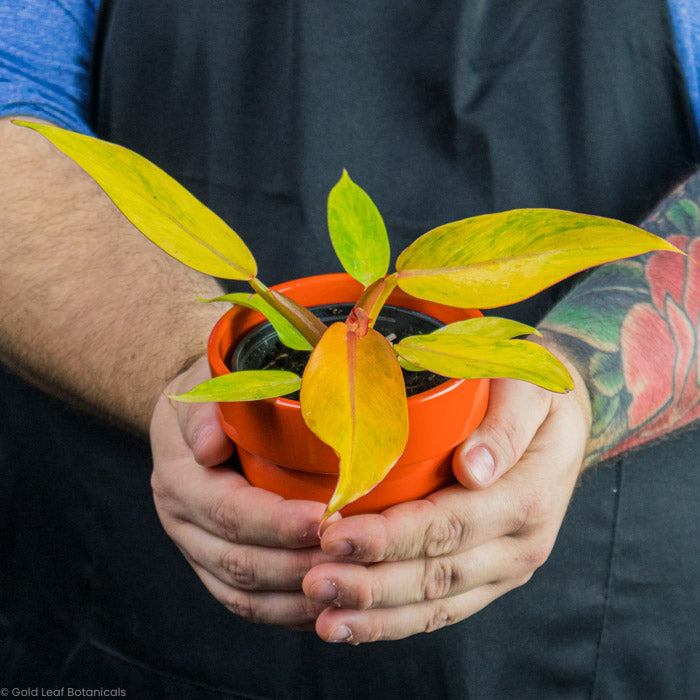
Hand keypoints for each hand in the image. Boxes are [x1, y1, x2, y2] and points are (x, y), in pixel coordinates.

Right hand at [150, 356, 332, 627]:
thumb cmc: (216, 391)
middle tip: (350, 558)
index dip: (278, 522)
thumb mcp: (207, 382)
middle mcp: (182, 521)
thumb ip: (206, 409)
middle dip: (298, 564)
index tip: (327, 519)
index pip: (230, 511)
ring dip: (296, 598)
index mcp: (179, 477)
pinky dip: (286, 612)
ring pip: (244, 595)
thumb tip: (207, 448)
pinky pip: (248, 605)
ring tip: (346, 588)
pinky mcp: (215, 567)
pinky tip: (325, 606)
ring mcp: (197, 549)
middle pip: (240, 562)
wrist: (201, 414)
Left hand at [303, 353, 591, 642]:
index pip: (448, 525)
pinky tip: (354, 625)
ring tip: (325, 619)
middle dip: (370, 584)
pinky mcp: (489, 578)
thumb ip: (506, 426)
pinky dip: (396, 622)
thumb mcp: (532, 389)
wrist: (563, 423)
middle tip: (314, 583)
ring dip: (377, 615)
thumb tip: (474, 468)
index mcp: (529, 497)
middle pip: (436, 575)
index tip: (335, 535)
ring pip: (435, 605)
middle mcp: (520, 546)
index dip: (389, 536)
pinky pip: (441, 609)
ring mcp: (504, 568)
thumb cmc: (537, 396)